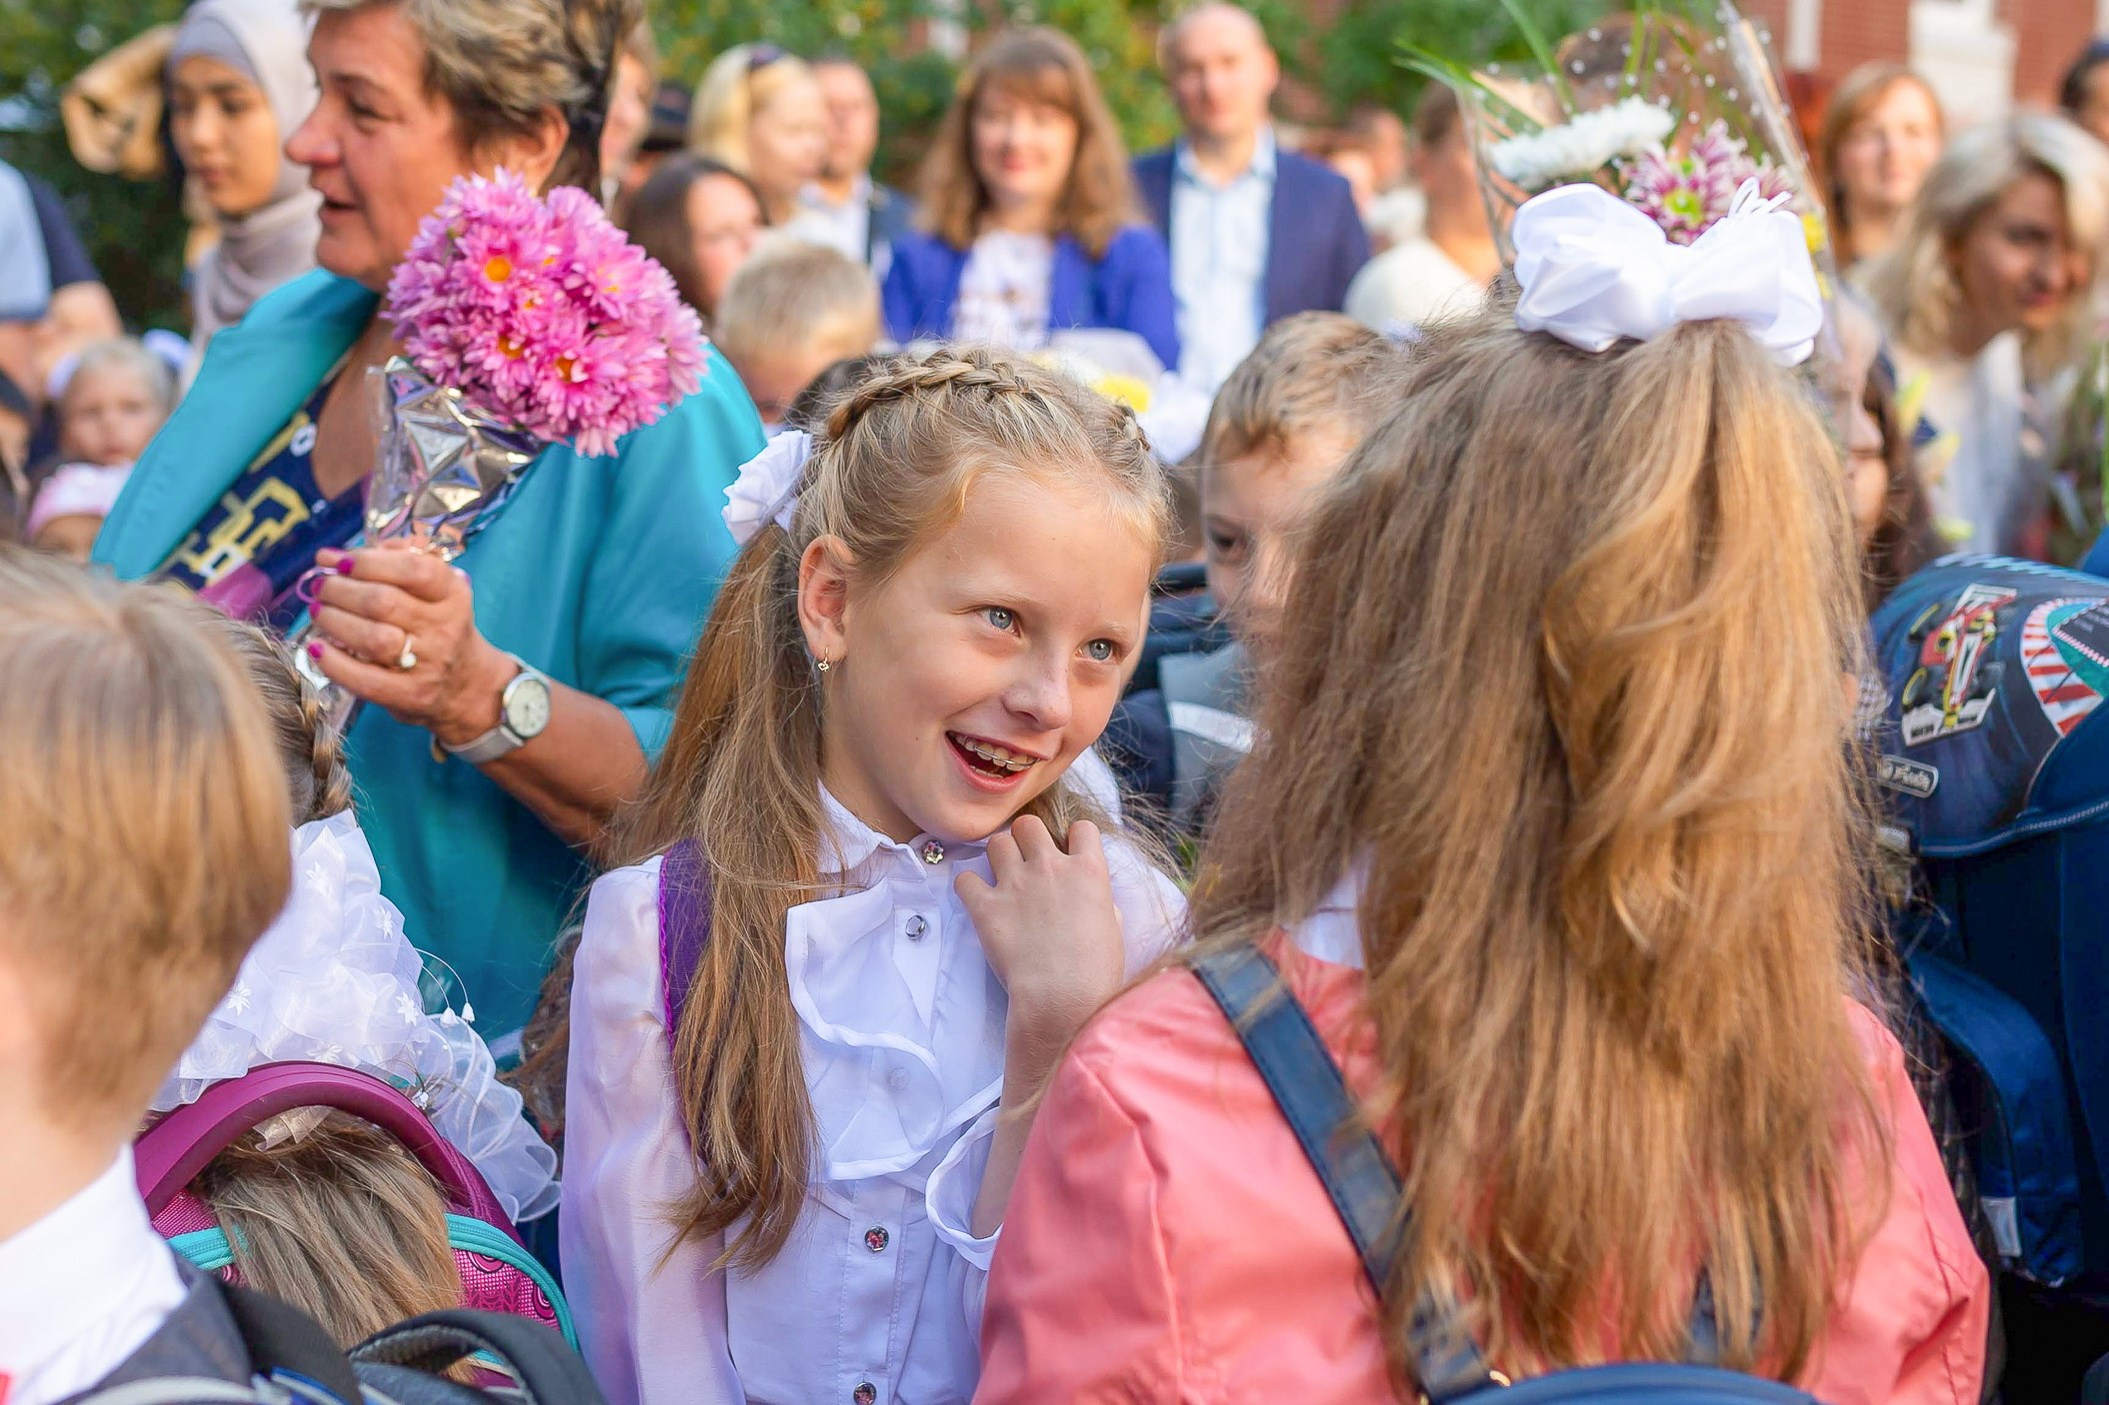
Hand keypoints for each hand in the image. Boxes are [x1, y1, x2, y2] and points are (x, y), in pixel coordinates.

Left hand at [305, 542, 514, 745]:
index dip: (368, 561)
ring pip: (373, 638)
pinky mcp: (411, 695)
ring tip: (318, 611)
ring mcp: (429, 664)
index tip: (338, 560)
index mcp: (452, 594)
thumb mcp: (436, 590)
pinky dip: (334, 663)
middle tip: (320, 586)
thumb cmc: (439, 629)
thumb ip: (399, 562)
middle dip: (339, 589)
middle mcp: (445, 627)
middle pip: (383, 602)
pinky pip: (366, 680)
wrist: (467, 685)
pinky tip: (317, 649)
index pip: (413, 569)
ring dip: (333, 621)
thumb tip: (342, 554)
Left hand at [955, 816, 1126, 1043]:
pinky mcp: (986, 907)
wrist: (1062, 998)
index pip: (1082, 828)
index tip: (1069, 855)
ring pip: (996, 842)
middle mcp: (1050, 867)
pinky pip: (964, 878)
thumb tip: (1091, 899)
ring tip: (1003, 878)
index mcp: (1088, 870)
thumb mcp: (1113, 927)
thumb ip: (1099, 902)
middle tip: (1028, 862)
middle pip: (1029, 824)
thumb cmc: (1097, 971)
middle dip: (1027, 838)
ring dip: (999, 856)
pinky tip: (978, 900)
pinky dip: (968, 887)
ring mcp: (1016, 884)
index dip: (1074, 839)